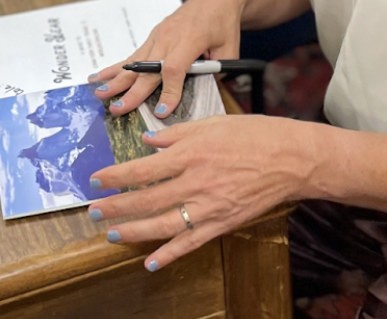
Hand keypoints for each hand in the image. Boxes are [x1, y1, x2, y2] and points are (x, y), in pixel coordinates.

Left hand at [88, 114, 317, 270]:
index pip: (142, 168)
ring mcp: (209, 206)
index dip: (115, 177)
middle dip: (116, 207)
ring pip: (163, 225)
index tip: (95, 180)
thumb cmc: (255, 134)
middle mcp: (196, 182)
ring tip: (112, 235)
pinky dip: (170, 254)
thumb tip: (148, 141)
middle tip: (93, 211)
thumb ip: (177, 134)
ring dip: (134, 231)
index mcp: (191, 153)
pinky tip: (151, 262)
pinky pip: (192, 243)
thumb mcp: (212, 123)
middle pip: (146, 199)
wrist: (292, 158)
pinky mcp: (223, 223)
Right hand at [89, 0, 244, 118]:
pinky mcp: (153, 35)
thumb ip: (217, 72)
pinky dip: (117, 66)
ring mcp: (158, 35)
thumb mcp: (230, 48)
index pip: (174, 69)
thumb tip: (204, 92)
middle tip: (117, 110)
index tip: (161, 112)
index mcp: (190, 39)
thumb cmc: (224, 23)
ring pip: (135, 61)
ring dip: (117, 79)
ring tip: (100, 93)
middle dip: (132, 92)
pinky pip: (134, 54)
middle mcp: (169, 36)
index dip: (168, 92)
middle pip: (148, 68)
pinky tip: (101, 75)